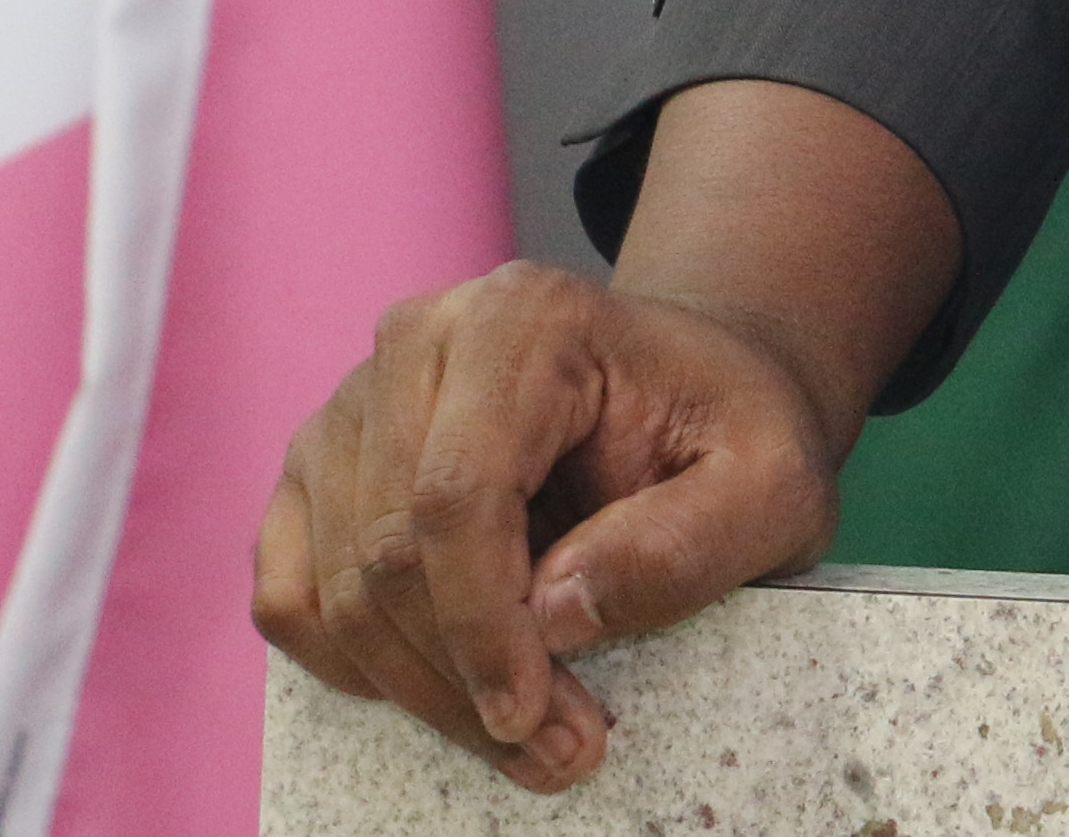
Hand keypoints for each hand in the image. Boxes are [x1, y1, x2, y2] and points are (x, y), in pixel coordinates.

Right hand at [252, 78, 955, 793]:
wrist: (687, 393)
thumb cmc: (728, 431)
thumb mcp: (775, 484)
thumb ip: (685, 544)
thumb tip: (554, 613)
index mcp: (523, 319)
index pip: (458, 493)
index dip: (484, 625)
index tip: (535, 717)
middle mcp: (415, 343)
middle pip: (387, 549)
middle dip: (464, 676)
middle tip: (560, 749)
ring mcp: (351, 405)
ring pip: (335, 586)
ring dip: (419, 688)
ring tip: (528, 734)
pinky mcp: (321, 472)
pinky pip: (293, 594)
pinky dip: (355, 665)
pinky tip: (447, 688)